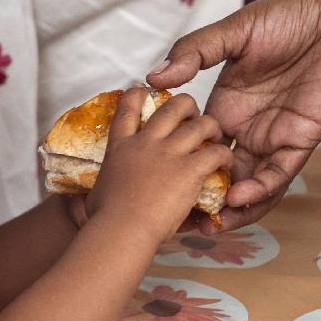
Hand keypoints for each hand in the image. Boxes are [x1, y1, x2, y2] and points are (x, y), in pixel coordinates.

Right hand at [86, 88, 232, 241]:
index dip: (138, 93)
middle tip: (193, 116)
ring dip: (211, 127)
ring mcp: (168, 154)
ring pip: (200, 124)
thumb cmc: (104, 218)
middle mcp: (146, 143)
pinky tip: (225, 163)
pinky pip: (215, 153)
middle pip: (172, 107)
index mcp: (120, 146)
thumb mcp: (97, 192)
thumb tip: (96, 196)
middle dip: (186, 105)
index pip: (128, 107)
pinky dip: (223, 155)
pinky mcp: (189, 170)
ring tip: (216, 136)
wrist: (121, 229)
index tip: (146, 91)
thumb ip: (106, 185)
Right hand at [147, 0, 320, 232]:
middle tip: (177, 218)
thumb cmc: (290, 16)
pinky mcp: (300, 141)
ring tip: (208, 223)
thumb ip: (193, 53)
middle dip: (199, 197)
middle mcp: (246, 126)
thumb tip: (152, 76)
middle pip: (216, 173)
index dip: (176, 164)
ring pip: (247, 183)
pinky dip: (258, 190)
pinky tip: (238, 198)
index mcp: (224, 105)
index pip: (194, 145)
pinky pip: (277, 175)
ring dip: (229, 206)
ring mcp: (272, 136)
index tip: (151, 181)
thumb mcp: (232, 32)